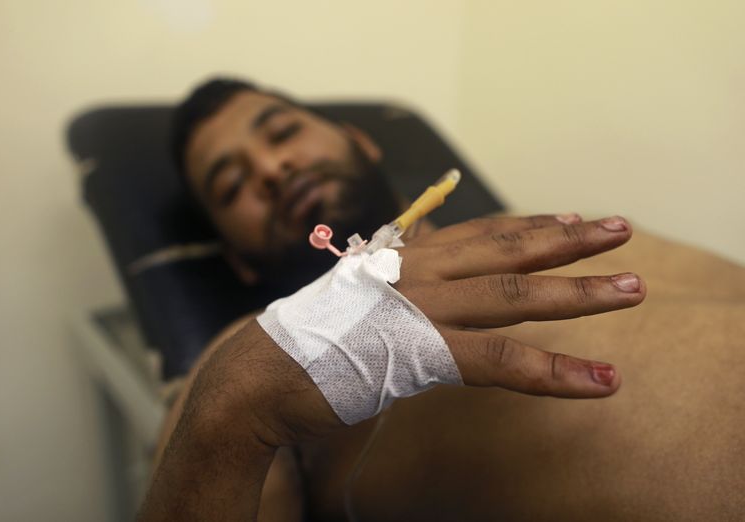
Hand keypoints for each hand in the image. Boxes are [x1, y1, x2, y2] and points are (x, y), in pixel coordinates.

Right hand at [139, 214, 645, 520]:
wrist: (258, 376)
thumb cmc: (305, 345)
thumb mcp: (354, 302)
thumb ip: (391, 286)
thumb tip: (408, 270)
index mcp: (402, 258)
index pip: (478, 233)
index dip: (527, 224)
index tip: (568, 218)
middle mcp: (418, 271)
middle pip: (508, 249)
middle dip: (568, 239)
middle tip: (620, 231)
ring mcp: (423, 309)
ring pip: (517, 296)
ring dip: (580, 293)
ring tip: (634, 291)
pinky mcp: (424, 353)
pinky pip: (504, 362)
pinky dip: (556, 373)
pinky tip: (599, 381)